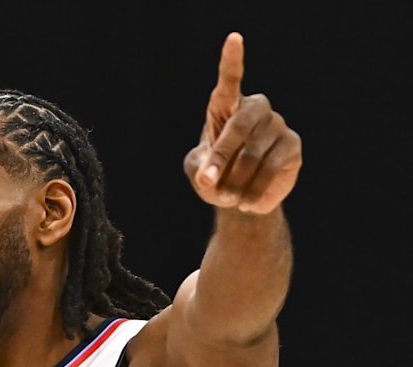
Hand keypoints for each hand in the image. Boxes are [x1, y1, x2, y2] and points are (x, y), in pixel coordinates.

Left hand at [184, 32, 301, 213]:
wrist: (239, 199)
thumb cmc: (214, 178)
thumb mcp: (199, 173)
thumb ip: (200, 170)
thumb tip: (209, 174)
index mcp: (227, 108)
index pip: (230, 81)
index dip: (232, 61)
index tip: (233, 38)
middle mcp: (255, 110)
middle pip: (239, 126)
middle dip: (222, 156)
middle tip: (209, 180)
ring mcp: (277, 125)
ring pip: (254, 154)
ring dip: (236, 181)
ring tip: (227, 198)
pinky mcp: (293, 146)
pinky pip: (273, 168)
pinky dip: (255, 189)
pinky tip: (246, 202)